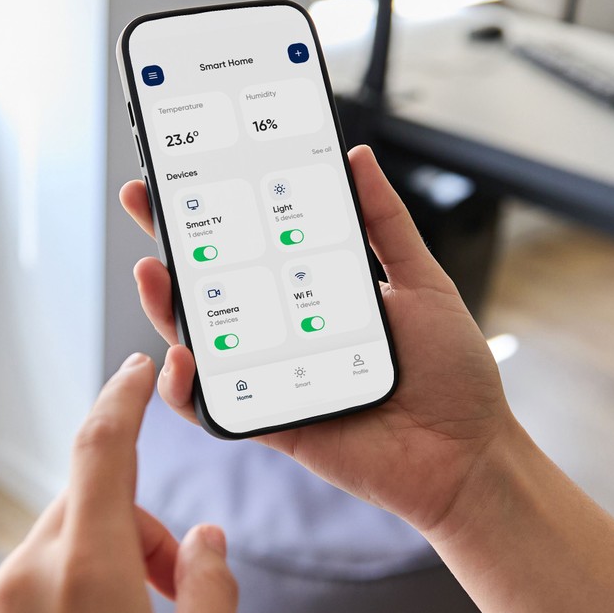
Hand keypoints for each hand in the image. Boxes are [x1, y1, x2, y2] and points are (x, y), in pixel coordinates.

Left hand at [0, 353, 238, 612]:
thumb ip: (210, 593)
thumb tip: (203, 541)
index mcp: (87, 579)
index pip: (101, 451)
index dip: (123, 399)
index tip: (139, 370)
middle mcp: (18, 587)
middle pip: (81, 510)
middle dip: (136, 527)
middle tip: (178, 590)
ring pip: (45, 563)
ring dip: (95, 577)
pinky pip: (11, 611)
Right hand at [120, 144, 519, 535]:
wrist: (471, 454)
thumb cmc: (453, 374)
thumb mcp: (422, 282)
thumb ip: (386, 224)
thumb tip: (357, 158)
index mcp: (314, 293)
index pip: (253, 243)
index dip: (213, 209)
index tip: (182, 168)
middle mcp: (285, 332)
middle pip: (212, 285)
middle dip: (168, 241)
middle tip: (142, 199)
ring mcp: (273, 378)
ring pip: (199, 341)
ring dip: (164, 308)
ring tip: (153, 272)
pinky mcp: (271, 424)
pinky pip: (213, 407)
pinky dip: (185, 388)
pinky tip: (182, 357)